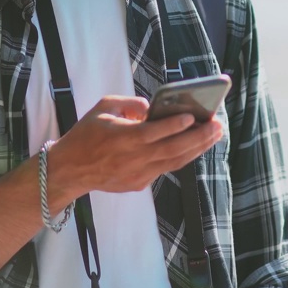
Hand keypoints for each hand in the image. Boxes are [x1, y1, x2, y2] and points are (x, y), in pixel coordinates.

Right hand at [48, 95, 222, 196]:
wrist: (70, 170)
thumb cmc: (86, 135)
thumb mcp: (102, 108)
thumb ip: (129, 103)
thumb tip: (151, 107)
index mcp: (124, 138)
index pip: (156, 132)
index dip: (176, 125)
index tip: (194, 116)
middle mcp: (135, 158)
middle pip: (174, 149)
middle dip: (199, 137)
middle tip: (217, 125)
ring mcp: (139, 174)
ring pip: (175, 162)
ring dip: (197, 148)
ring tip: (214, 135)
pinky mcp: (139, 183)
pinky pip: (166, 169)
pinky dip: (182, 157)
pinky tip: (195, 147)